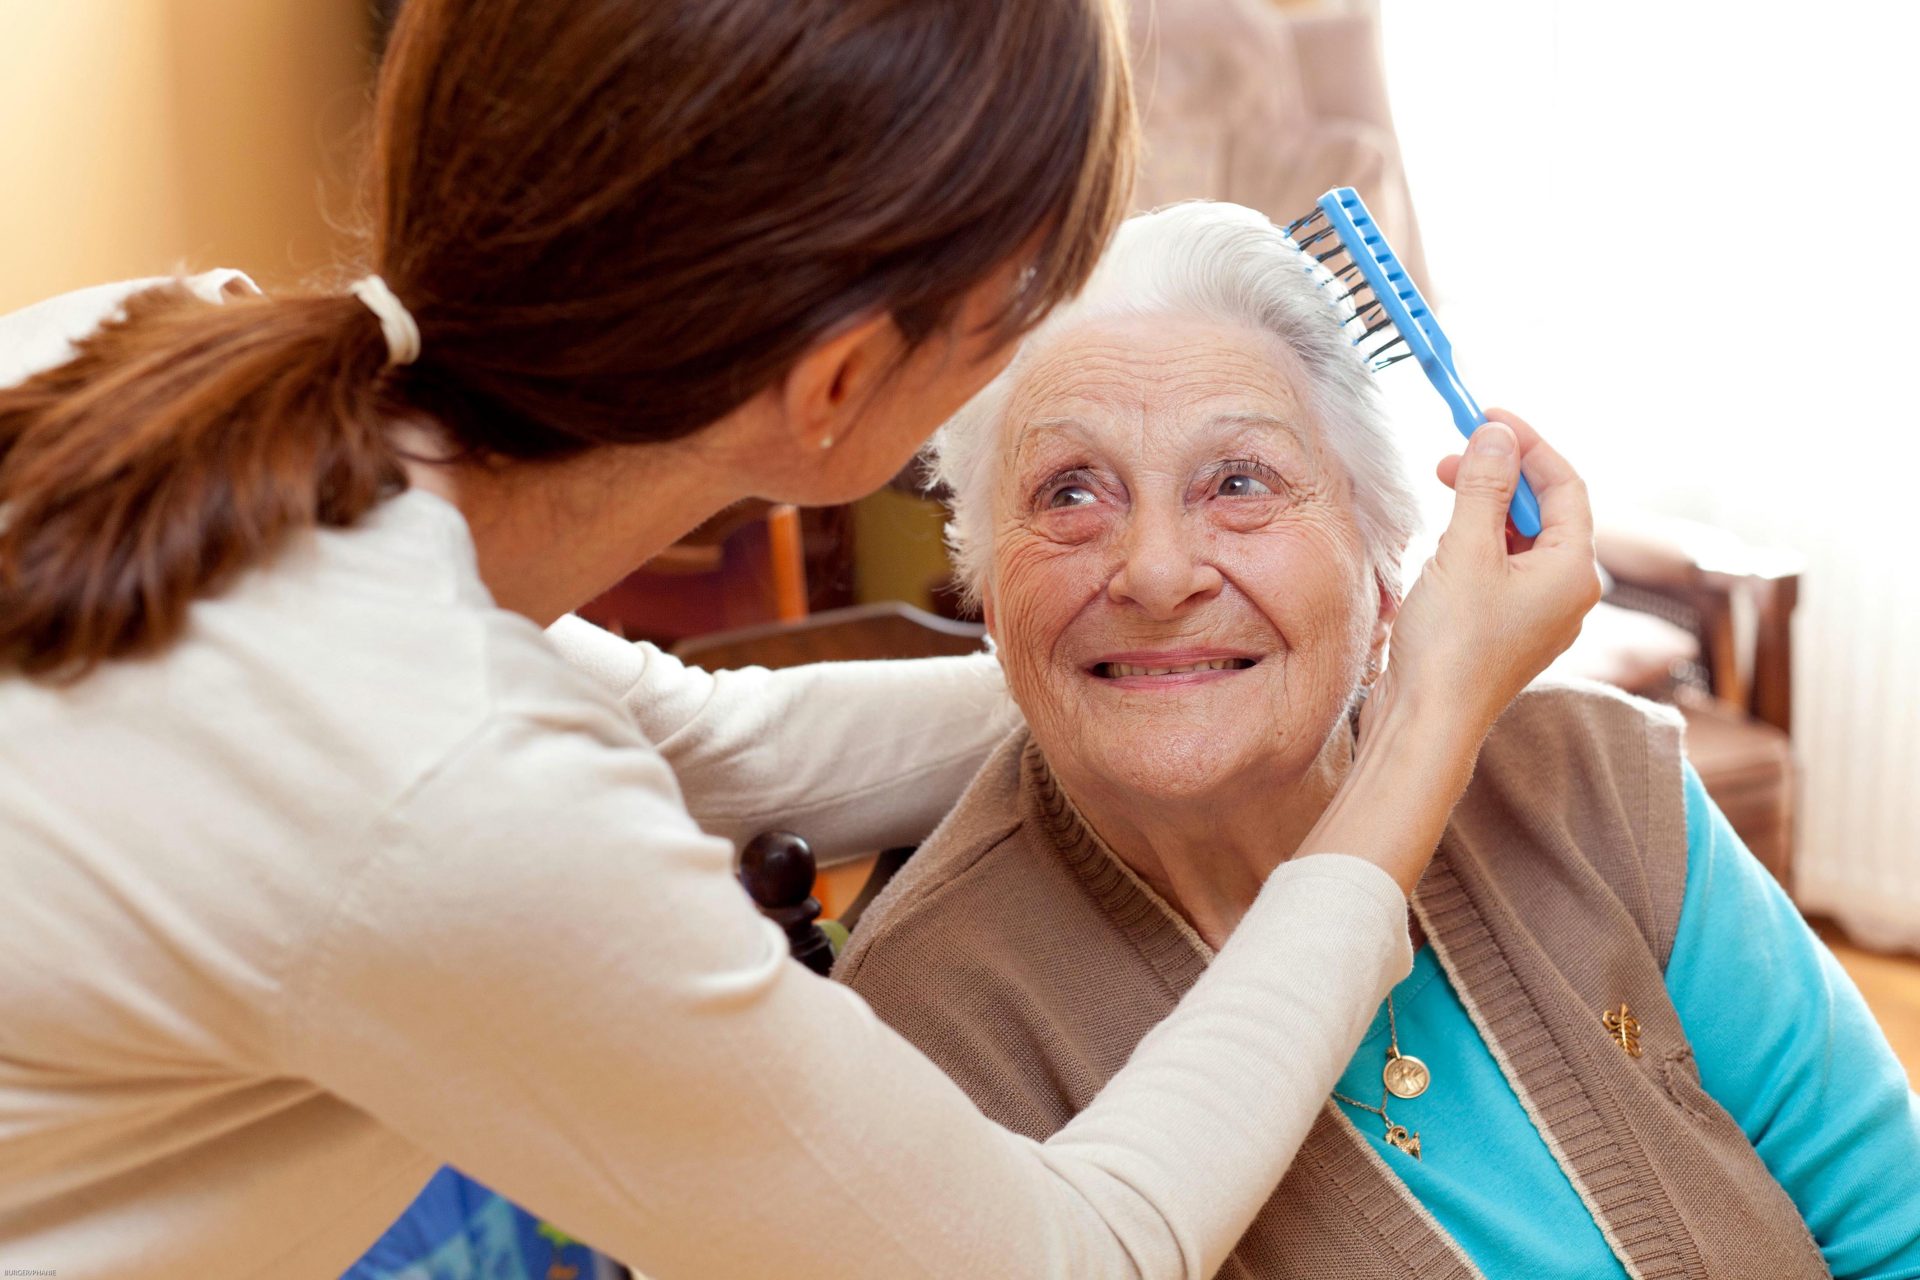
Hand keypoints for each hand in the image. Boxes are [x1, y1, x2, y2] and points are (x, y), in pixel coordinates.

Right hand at [1364, 409, 1601, 743]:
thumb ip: (1484, 487)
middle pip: (1543, 510)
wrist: (1428, 723)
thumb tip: (1497, 435)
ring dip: (1484, 508)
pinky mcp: (1509, 629)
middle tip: (1453, 454)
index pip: (1564, 485)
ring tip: (1442, 494)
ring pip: (1519, 540)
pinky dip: (1477, 543)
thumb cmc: (1452, 647)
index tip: (1487, 416)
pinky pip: (1502, 569)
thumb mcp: (1464, 551)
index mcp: (1574, 570)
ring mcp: (1539, 614)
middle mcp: (1568, 592)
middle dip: (1500, 475)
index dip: (1528, 443)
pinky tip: (1443, 544)